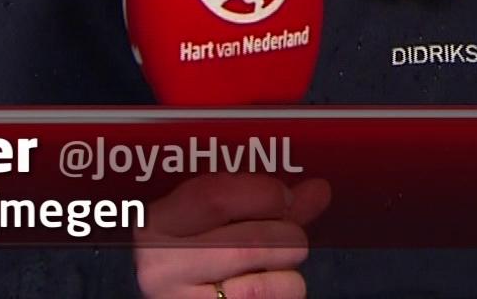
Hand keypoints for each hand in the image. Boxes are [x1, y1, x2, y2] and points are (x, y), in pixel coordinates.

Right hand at [134, 174, 331, 298]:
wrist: (167, 297)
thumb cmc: (194, 250)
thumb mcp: (213, 218)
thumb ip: (264, 203)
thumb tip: (320, 189)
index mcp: (157, 223)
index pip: (213, 198)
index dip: (262, 194)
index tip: (285, 197)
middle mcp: (162, 266)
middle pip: (249, 244)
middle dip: (287, 236)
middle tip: (290, 235)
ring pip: (264, 287)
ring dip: (288, 272)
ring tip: (278, 265)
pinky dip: (283, 293)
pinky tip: (267, 286)